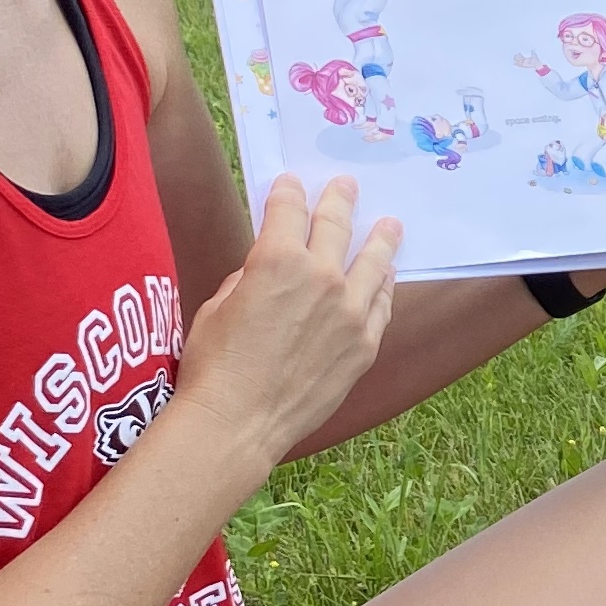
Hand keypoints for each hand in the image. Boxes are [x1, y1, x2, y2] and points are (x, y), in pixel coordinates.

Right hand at [177, 174, 399, 465]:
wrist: (238, 421)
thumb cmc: (214, 364)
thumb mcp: (219, 305)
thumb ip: (251, 279)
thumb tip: (267, 272)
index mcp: (277, 259)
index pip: (288, 211)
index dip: (288, 193)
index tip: (292, 183)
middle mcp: (321, 278)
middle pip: (336, 226)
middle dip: (339, 201)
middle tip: (347, 186)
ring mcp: (350, 312)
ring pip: (372, 263)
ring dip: (380, 239)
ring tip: (390, 224)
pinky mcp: (365, 344)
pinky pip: (381, 304)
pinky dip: (384, 286)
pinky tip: (387, 275)